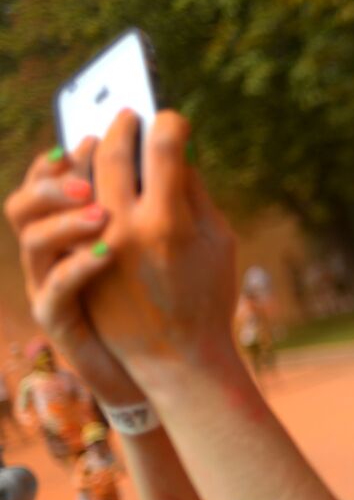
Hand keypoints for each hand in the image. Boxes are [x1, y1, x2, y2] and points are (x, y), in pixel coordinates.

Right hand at [4, 141, 142, 405]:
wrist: (164, 365)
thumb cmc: (165, 297)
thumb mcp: (168, 244)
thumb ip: (163, 205)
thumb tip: (177, 157)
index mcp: (76, 229)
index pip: (56, 183)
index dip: (65, 156)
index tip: (92, 134)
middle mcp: (55, 252)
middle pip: (29, 202)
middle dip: (55, 177)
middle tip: (88, 159)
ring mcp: (51, 285)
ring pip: (32, 241)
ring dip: (63, 219)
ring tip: (103, 210)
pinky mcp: (60, 320)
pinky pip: (54, 290)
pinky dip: (78, 268)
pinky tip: (107, 253)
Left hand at [80, 110, 238, 378]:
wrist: (174, 358)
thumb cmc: (207, 298)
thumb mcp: (218, 244)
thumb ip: (194, 197)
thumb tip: (172, 157)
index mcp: (169, 221)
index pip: (165, 148)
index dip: (169, 124)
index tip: (172, 120)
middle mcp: (126, 227)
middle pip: (113, 153)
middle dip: (122, 127)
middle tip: (130, 116)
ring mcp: (94, 242)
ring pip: (80, 176)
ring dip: (91, 150)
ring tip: (102, 142)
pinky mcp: (74, 258)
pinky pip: (65, 207)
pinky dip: (73, 183)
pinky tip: (84, 175)